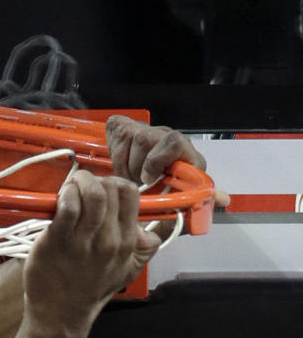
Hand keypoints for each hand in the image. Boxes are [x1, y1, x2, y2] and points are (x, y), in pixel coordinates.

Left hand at [23, 170, 160, 332]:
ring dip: (80, 182)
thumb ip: (145, 249)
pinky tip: (61, 199)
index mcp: (127, 243)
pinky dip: (65, 195)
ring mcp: (84, 241)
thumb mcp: (127, 271)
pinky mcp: (58, 241)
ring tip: (71, 188)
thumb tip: (158, 229)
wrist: (59, 315)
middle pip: (111, 188)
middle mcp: (110, 241)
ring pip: (93, 193)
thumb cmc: (89, 289)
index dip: (114, 184)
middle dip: (95, 180)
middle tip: (82, 188)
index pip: (130, 194)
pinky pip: (68, 207)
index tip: (101, 190)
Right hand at [105, 113, 229, 208]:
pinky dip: (115, 152)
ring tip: (130, 179)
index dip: (156, 160)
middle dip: (135, 168)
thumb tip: (223, 200)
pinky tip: (121, 164)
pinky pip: (118, 133)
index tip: (146, 181)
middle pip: (146, 139)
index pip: (175, 143)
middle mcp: (167, 139)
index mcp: (185, 156)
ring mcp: (147, 131)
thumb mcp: (177, 210)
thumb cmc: (158, 204)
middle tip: (136, 186)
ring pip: (130, 138)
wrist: (135, 194)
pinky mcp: (127, 127)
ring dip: (124, 165)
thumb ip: (196, 206)